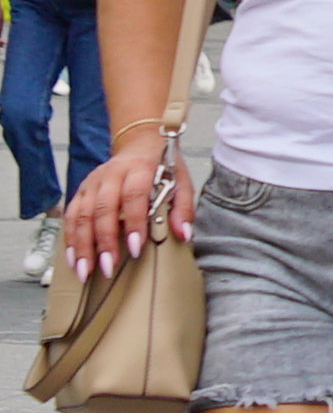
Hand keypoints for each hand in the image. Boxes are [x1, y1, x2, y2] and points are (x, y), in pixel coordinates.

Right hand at [62, 133, 192, 281]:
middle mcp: (112, 173)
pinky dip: (70, 238)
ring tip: (84, 271)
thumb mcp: (181, 180)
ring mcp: (93, 181)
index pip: (134, 195)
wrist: (140, 142)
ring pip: (82, 214)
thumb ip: (183, 207)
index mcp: (139, 168)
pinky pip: (71, 215)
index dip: (134, 222)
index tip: (135, 248)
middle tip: (107, 267)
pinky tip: (72, 258)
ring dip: (82, 245)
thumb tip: (183, 235)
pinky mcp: (81, 189)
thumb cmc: (161, 166)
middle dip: (104, 240)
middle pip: (103, 208)